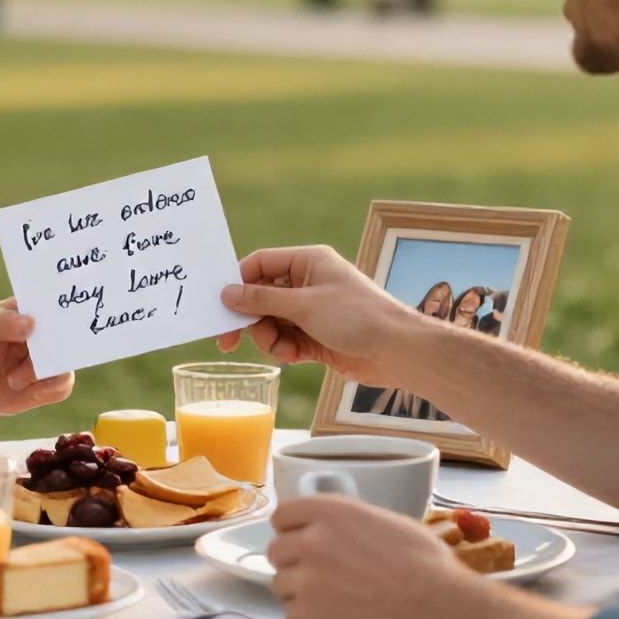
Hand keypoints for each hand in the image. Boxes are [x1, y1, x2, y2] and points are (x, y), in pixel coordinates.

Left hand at [0, 298, 74, 415]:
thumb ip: (1, 323)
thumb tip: (30, 323)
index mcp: (31, 310)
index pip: (53, 304)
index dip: (58, 310)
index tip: (47, 323)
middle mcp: (47, 333)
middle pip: (66, 335)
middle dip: (48, 349)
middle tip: (28, 357)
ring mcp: (52, 358)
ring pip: (64, 364)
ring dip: (37, 374)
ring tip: (13, 379)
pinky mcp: (53, 382)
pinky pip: (63, 386)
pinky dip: (43, 391)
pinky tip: (22, 389)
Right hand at [213, 245, 422, 385]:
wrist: (398, 352)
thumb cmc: (358, 317)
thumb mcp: (305, 305)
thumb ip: (262, 299)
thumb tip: (226, 292)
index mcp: (308, 262)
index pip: (260, 264)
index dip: (239, 283)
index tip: (221, 306)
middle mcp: (308, 283)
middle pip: (261, 297)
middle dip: (251, 319)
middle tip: (228, 341)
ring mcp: (312, 311)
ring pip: (271, 322)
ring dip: (270, 338)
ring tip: (284, 349)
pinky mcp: (317, 337)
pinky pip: (286, 341)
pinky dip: (285, 350)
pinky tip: (294, 357)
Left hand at [269, 495, 476, 618]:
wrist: (438, 611)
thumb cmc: (427, 567)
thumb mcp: (387, 523)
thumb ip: (349, 522)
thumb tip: (337, 530)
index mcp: (331, 511)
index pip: (283, 515)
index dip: (293, 530)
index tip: (301, 541)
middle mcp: (311, 540)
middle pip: (277, 551)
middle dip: (295, 563)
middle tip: (321, 576)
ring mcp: (305, 579)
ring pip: (281, 585)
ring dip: (301, 593)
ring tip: (335, 601)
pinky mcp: (307, 616)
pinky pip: (292, 616)